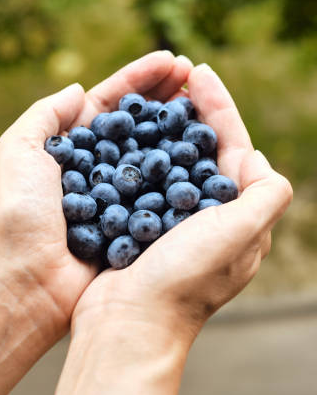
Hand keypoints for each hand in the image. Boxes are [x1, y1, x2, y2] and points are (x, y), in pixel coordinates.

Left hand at [0, 51, 192, 341]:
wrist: (27, 279)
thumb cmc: (19, 212)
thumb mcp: (18, 150)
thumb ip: (45, 114)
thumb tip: (79, 89)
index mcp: (69, 144)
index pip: (110, 101)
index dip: (140, 78)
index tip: (171, 59)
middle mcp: (97, 165)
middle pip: (137, 120)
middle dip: (164, 94)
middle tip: (193, 73)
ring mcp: (118, 193)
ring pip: (153, 150)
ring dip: (177, 125)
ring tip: (204, 101)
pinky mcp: (133, 221)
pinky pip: (161, 188)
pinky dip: (181, 169)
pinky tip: (202, 151)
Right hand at [55, 63, 292, 394]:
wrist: (129, 321)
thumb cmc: (184, 278)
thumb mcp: (239, 235)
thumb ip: (265, 197)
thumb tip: (264, 162)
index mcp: (237, 210)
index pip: (233, 143)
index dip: (218, 105)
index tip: (198, 72)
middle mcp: (210, 211)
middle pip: (205, 145)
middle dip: (194, 108)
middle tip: (177, 73)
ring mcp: (176, 216)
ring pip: (174, 156)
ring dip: (166, 123)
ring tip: (154, 94)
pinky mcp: (145, 220)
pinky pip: (147, 174)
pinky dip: (142, 148)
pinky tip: (128, 131)